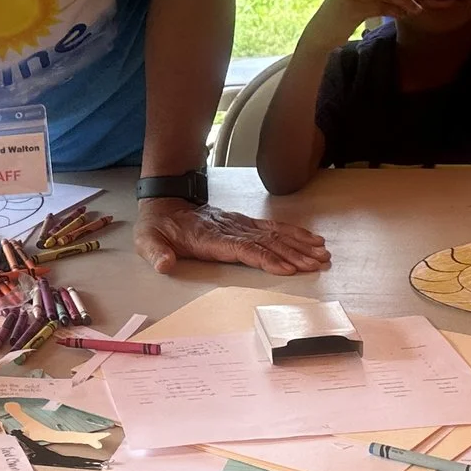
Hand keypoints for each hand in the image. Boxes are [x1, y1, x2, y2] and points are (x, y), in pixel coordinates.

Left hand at [133, 197, 330, 276]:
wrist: (165, 202)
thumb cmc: (158, 227)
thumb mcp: (147, 240)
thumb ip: (156, 253)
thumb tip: (164, 264)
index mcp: (210, 237)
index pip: (244, 249)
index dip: (266, 259)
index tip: (288, 268)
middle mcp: (230, 229)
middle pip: (267, 242)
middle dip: (294, 253)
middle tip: (317, 264)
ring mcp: (239, 224)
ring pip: (274, 233)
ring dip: (299, 244)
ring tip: (322, 254)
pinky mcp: (244, 223)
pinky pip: (272, 227)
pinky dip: (294, 233)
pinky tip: (311, 239)